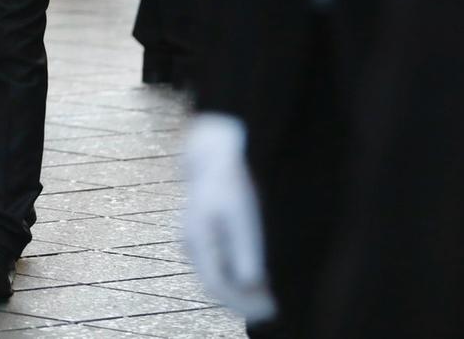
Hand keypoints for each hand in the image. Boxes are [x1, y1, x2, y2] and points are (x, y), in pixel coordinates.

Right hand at [182, 114, 277, 321]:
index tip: (268, 310)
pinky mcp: (200, 235)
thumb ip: (246, 252)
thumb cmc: (230, 183)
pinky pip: (216, 264)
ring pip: (215, 276)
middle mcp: (191, 245)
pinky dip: (235, 275)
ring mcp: (193, 240)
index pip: (217, 285)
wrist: (211, 153)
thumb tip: (251, 285)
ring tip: (267, 297)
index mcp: (199, 241)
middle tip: (271, 309)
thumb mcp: (243, 217)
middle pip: (214, 284)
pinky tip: (256, 276)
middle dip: (242, 301)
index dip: (242, 303)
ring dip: (239, 290)